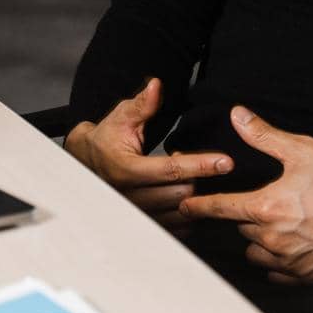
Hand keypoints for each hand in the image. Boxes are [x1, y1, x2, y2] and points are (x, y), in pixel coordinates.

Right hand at [64, 77, 233, 237]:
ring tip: (185, 176)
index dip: (201, 164)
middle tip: (190, 159)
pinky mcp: (144, 226)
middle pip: (181, 192)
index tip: (225, 161)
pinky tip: (186, 194)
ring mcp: (137, 215)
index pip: (171, 169)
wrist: (87, 163)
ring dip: (193, 194)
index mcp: (126, 170)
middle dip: (195, 176)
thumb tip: (156, 86)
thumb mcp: (122, 116)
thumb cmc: (107, 137)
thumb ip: (142, 104)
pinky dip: (188, 212)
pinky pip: (177, 227)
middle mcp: (130, 197)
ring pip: (181, 211)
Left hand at [177, 106, 312, 284]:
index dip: (199, 205)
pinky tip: (290, 244)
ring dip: (259, 239)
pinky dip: (277, 260)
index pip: (219, 208)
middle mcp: (274, 239)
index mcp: (267, 207)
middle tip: (267, 201)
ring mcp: (290, 260)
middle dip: (247, 214)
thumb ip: (263, 136)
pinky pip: (276, 273)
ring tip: (279, 221)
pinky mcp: (307, 274)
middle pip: (241, 228)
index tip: (185, 206)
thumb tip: (238, 116)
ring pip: (256, 252)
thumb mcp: (301, 149)